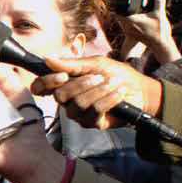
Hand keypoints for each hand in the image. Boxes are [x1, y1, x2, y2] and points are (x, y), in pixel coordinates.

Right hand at [29, 56, 162, 129]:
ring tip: (113, 83)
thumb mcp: (95, 64)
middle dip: (80, 84)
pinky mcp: (93, 123)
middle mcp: (68, 101)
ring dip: (98, 91)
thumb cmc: (117, 74)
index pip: (40, 88)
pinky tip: (118, 94)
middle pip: (60, 96)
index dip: (45, 83)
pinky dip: (108, 99)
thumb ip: (72, 64)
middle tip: (98, 77)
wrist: (141, 90)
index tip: (63, 76)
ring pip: (78, 104)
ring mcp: (80, 114)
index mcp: (64, 85)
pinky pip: (94, 111)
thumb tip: (47, 59)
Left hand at [118, 0, 179, 62]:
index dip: (113, 6)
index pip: (116, 13)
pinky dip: (127, 20)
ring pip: (121, 21)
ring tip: (125, 7)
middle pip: (117, 16)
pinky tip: (134, 17)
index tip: (112, 0)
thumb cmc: (159, 31)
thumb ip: (159, 2)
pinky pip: (126, 26)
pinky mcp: (133, 35)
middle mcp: (128, 26)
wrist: (161, 45)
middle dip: (117, 8)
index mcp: (132, 20)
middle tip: (118, 1)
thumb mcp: (160, 14)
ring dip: (122, 15)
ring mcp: (130, 31)